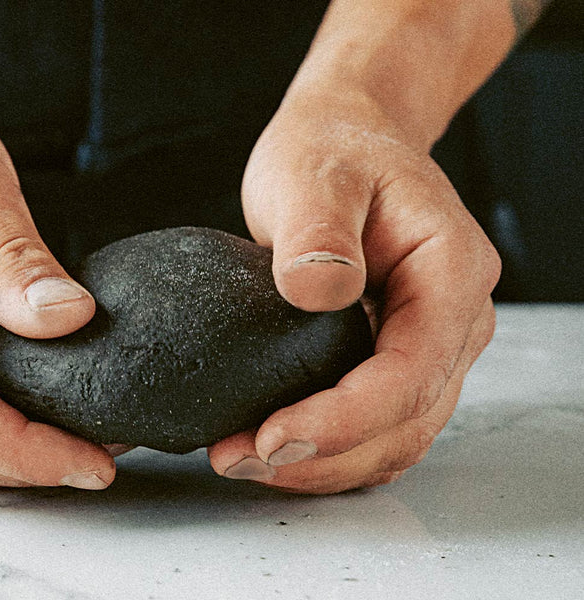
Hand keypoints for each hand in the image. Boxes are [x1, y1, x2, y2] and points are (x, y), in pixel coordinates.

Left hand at [208, 90, 500, 493]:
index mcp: (450, 272)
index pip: (410, 372)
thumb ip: (317, 231)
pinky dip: (326, 450)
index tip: (272, 437)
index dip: (345, 419)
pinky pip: (373, 426)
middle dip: (322, 455)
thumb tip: (317, 293)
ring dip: (321, 465)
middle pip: (405, 421)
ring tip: (240, 459)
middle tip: (235, 457)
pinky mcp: (391, 359)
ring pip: (392, 438)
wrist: (343, 143)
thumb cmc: (331, 151)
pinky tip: (268, 447)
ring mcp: (427, 346)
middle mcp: (453, 321)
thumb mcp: (315, 175)